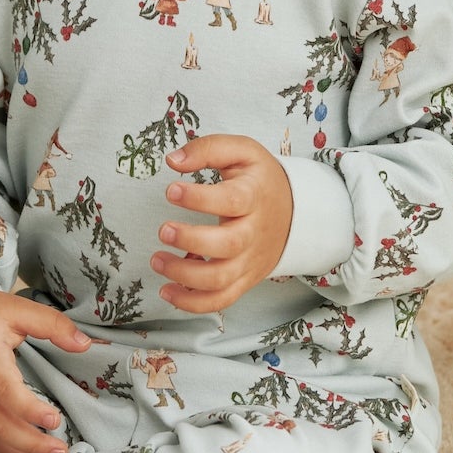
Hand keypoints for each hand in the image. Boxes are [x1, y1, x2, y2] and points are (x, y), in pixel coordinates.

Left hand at [152, 134, 293, 313]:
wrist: (296, 212)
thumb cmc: (259, 180)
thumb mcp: (242, 151)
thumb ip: (208, 149)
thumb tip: (173, 160)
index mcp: (254, 196)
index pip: (231, 200)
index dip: (200, 198)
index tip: (171, 190)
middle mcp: (254, 232)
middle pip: (228, 245)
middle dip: (191, 240)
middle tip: (163, 230)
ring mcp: (250, 260)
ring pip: (221, 279)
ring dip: (184, 275)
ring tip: (156, 259)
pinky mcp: (244, 280)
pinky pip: (220, 300)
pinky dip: (192, 303)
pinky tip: (167, 290)